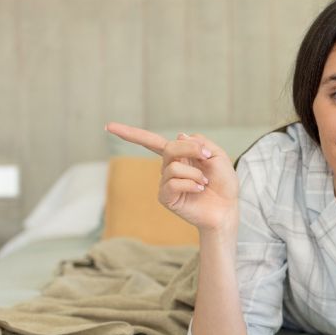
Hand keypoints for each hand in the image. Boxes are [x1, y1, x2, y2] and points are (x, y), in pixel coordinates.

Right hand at [104, 122, 238, 231]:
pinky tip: (199, 189)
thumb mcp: (218, 157)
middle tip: (207, 157)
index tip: (108, 126)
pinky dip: (190, 184)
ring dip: (195, 173)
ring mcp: (165, 183)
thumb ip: (201, 144)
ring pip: (173, 167)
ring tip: (204, 183)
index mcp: (178, 156)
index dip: (130, 133)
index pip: (150, 141)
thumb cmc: (223, 184)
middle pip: (169, 148)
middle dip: (190, 149)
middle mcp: (168, 168)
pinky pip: (172, 183)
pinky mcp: (166, 198)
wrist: (227, 208)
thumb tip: (179, 136)